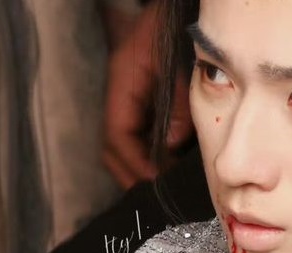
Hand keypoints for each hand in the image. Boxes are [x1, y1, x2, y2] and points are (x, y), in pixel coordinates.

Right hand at [103, 1, 193, 188]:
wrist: (173, 4)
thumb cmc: (175, 24)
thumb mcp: (180, 62)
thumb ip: (178, 104)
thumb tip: (172, 144)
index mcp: (122, 84)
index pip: (118, 135)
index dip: (134, 163)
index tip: (154, 182)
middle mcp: (120, 94)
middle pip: (112, 147)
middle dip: (130, 174)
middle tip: (156, 194)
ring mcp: (127, 98)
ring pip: (121, 144)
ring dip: (138, 166)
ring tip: (162, 184)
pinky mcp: (139, 100)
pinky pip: (135, 135)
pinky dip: (147, 154)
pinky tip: (166, 164)